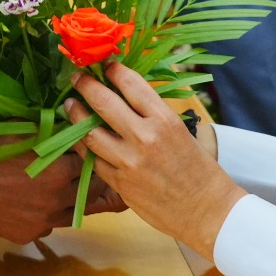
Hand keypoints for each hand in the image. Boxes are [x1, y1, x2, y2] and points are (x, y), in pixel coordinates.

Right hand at [0, 138, 89, 241]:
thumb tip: (67, 126)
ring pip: (70, 213)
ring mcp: (42, 223)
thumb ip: (50, 132)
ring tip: (63, 188)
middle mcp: (55, 201)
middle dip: (88, 179)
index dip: (85, 154)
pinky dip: (46, 214)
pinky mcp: (26, 236)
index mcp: (59, 172)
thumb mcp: (20, 131)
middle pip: (87, 192)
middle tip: (84, 171)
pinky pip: (47, 226)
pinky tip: (35, 203)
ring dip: (70, 200)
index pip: (87, 162)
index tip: (83, 149)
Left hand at [72, 64, 246, 256]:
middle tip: (77, 77)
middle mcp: (145, 138)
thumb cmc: (198, 169)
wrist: (205, 210)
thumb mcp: (181, 132)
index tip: (105, 65)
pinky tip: (79, 138)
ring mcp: (129, 162)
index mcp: (165, 120)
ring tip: (70, 106)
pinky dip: (84, 146)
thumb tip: (125, 96)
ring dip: (76, 115)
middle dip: (85, 85)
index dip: (113, 70)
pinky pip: (93, 160)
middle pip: (104, 103)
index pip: (131, 84)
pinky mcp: (120, 184)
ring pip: (90, 133)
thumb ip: (153, 115)